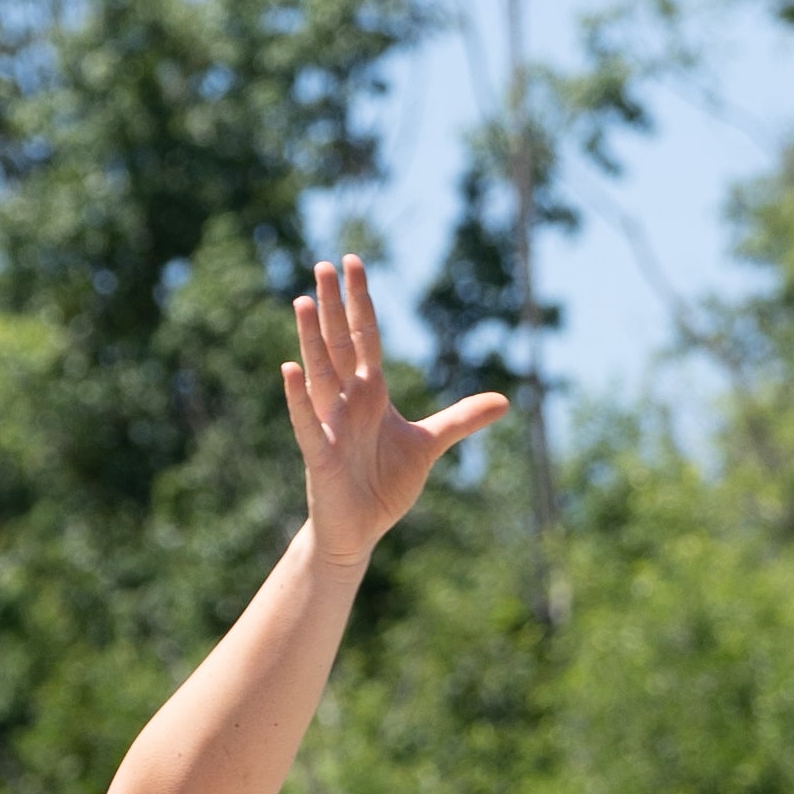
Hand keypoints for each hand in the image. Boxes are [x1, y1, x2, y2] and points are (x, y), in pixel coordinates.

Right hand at [280, 254, 507, 550]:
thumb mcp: (427, 445)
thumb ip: (460, 419)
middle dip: (334, 306)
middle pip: (339, 344)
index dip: (360, 301)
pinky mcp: (320, 456)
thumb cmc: (383, 485)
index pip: (365, 337)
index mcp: (371, 393)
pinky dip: (297, 399)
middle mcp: (346, 402)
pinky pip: (307, 422)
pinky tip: (289, 370)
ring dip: (311, 339)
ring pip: (319, 374)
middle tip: (324, 264)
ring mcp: (330, 425)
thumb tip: (504, 401)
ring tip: (304, 301)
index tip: (352, 262)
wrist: (359, 531)